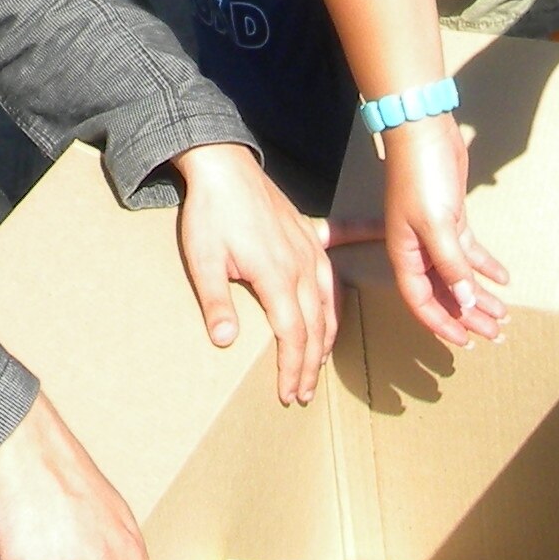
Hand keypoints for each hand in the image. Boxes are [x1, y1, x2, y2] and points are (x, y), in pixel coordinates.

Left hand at [172, 140, 335, 404]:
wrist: (223, 166)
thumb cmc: (211, 213)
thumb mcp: (203, 260)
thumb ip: (217, 302)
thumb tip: (224, 342)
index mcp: (277, 275)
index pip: (293, 334)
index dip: (292, 368)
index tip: (288, 393)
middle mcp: (302, 265)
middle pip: (315, 326)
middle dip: (310, 364)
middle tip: (301, 393)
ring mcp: (310, 249)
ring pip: (329, 303)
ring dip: (326, 338)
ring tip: (319, 363)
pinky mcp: (310, 235)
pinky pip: (338, 264)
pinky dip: (343, 289)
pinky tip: (355, 281)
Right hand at [354, 112, 506, 348]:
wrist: (423, 131)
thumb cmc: (421, 176)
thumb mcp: (437, 223)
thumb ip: (451, 263)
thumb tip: (464, 301)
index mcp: (405, 254)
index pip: (422, 301)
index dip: (443, 324)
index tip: (466, 342)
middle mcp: (418, 249)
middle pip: (445, 293)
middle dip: (468, 316)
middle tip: (494, 335)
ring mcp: (436, 234)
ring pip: (459, 275)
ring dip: (479, 295)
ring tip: (502, 315)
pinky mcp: (452, 218)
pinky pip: (468, 251)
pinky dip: (485, 266)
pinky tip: (503, 279)